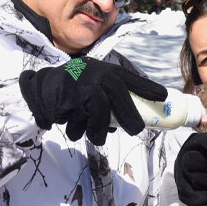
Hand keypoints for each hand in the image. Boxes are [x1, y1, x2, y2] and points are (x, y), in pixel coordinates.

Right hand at [19, 57, 166, 144]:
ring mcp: (80, 91)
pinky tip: (68, 119)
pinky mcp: (65, 104)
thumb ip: (111, 96)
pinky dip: (73, 128)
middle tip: (136, 131)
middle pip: (117, 101)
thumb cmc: (77, 83)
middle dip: (128, 118)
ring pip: (95, 121)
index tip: (163, 96)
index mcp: (104, 72)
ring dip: (93, 132)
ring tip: (91, 133)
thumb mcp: (96, 80)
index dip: (147, 88)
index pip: (129, 80)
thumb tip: (122, 125)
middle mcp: (94, 79)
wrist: (43, 82)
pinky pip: (76, 125)